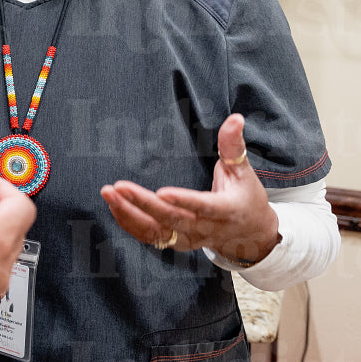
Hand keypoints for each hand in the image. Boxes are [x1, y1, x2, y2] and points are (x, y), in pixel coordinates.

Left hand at [99, 114, 280, 263]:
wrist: (251, 233)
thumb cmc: (246, 196)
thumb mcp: (244, 171)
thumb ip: (233, 145)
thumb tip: (235, 118)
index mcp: (226, 210)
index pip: (203, 206)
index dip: (183, 200)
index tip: (161, 192)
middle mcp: (207, 229)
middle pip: (172, 219)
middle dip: (143, 204)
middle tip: (119, 186)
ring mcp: (190, 239)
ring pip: (157, 231)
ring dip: (130, 215)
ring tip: (108, 194)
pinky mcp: (177, 243)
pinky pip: (151, 237)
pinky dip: (130, 223)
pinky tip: (114, 206)